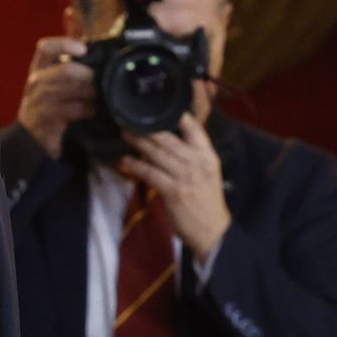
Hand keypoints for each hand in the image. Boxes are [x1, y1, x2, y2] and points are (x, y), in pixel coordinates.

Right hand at [16, 36, 94, 159]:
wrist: (31, 137)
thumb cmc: (46, 104)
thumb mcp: (51, 82)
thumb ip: (67, 68)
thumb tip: (95, 50)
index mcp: (38, 68)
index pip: (46, 48)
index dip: (65, 44)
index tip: (83, 49)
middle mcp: (37, 81)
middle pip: (66, 70)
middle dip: (88, 74)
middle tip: (100, 80)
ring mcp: (41, 100)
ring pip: (73, 89)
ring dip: (91, 93)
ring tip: (100, 97)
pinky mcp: (48, 118)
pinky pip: (74, 109)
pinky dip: (88, 109)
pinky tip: (93, 111)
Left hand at [120, 113, 230, 262]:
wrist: (212, 231)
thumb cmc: (206, 200)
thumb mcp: (207, 172)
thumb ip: (191, 154)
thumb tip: (165, 140)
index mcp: (208, 155)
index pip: (194, 126)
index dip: (175, 113)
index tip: (155, 105)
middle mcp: (198, 162)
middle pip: (168, 138)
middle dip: (146, 127)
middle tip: (129, 119)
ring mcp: (185, 176)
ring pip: (157, 153)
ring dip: (138, 142)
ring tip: (124, 134)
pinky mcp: (173, 191)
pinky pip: (150, 173)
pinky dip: (135, 166)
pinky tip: (125, 161)